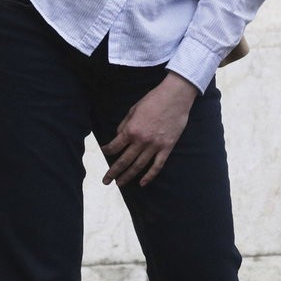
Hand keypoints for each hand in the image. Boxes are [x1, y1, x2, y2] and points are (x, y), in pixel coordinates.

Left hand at [101, 72, 196, 187]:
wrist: (175, 96)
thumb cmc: (154, 99)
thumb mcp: (134, 109)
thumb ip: (125, 124)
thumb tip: (118, 136)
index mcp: (131, 129)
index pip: (115, 146)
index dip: (107, 150)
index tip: (104, 152)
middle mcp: (141, 140)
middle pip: (124, 160)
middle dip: (113, 172)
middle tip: (106, 181)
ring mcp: (155, 145)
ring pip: (138, 166)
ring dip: (128, 176)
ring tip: (119, 184)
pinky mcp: (167, 147)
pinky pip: (157, 165)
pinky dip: (149, 176)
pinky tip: (142, 183)